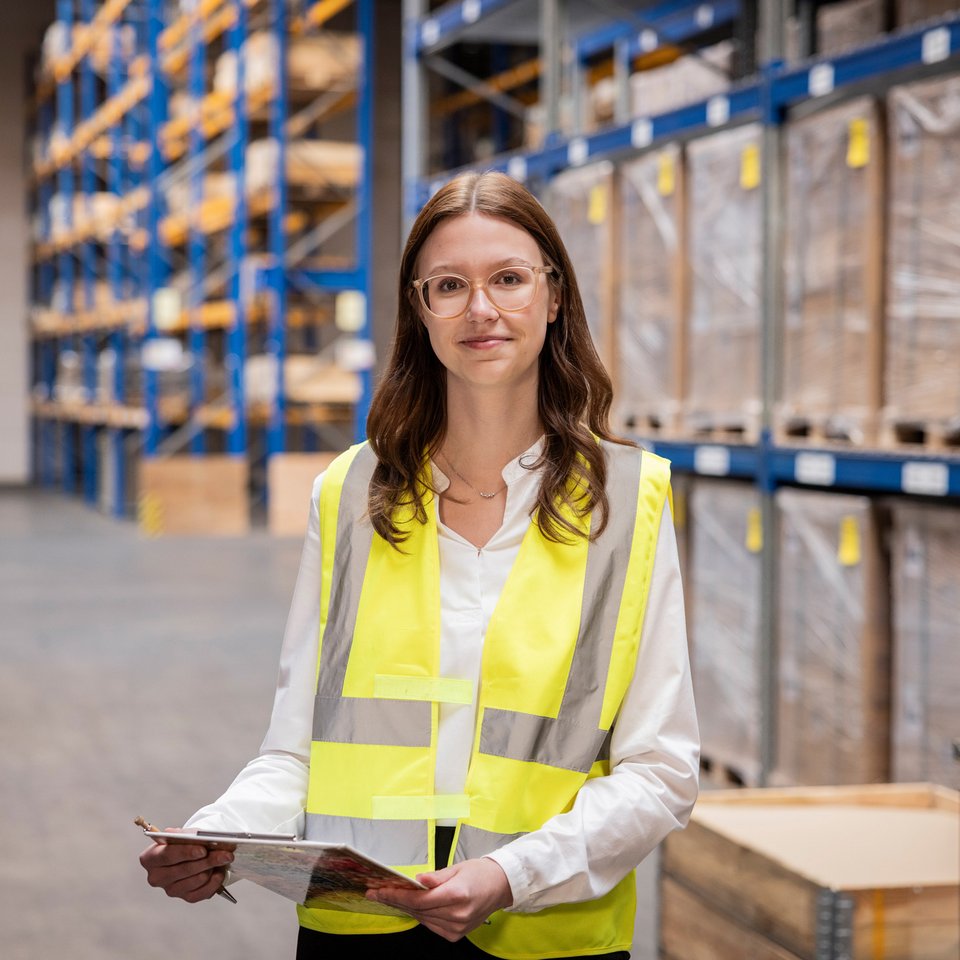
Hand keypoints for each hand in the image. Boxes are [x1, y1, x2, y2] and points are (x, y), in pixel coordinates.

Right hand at [139, 829, 233, 902]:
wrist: (190, 853)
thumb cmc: (185, 842)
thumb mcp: (183, 834)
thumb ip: (186, 835)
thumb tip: (196, 837)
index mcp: (150, 858)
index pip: (167, 855)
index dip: (186, 852)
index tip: (203, 849)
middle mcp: (156, 877)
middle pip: (184, 870)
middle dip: (207, 861)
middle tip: (226, 854)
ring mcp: (170, 889)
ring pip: (196, 880)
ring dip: (213, 869)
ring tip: (224, 859)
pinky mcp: (184, 897)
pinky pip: (202, 893)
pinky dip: (214, 882)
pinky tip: (220, 872)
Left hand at [366, 857, 512, 940]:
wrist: (501, 886)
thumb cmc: (480, 872)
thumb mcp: (457, 867)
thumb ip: (435, 877)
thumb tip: (417, 881)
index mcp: (457, 895)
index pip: (420, 899)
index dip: (398, 895)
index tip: (380, 890)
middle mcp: (457, 915)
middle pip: (418, 910)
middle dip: (396, 901)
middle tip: (377, 892)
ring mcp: (457, 927)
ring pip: (423, 919)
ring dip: (405, 908)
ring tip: (389, 897)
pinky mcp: (456, 934)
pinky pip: (431, 925)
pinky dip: (420, 915)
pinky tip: (410, 906)